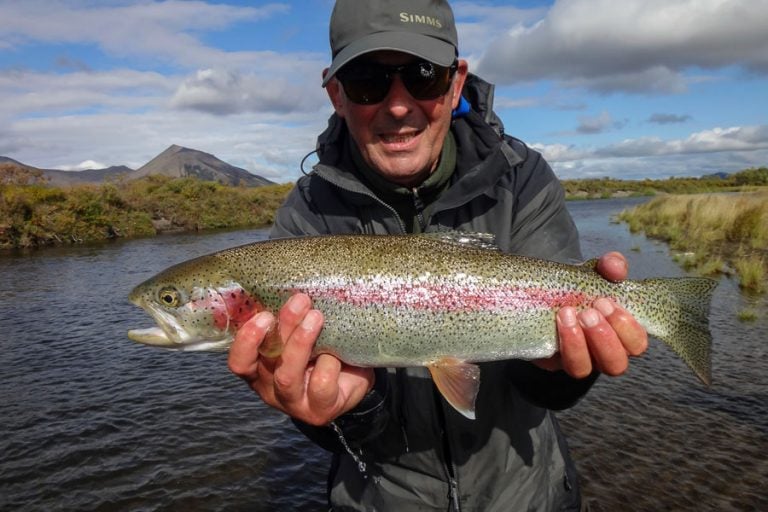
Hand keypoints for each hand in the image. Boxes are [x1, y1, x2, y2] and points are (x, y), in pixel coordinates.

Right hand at [227, 293, 374, 425]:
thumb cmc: (322, 349)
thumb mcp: (302, 334)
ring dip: (301, 343)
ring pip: (287, 376)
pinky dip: (329, 364)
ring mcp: (294, 402)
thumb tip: (289, 279)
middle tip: (301, 301)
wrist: (355, 379)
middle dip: (282, 328)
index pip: (239, 361)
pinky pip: (320, 385)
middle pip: (266, 361)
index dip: (246, 340)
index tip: (264, 314)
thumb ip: (290, 320)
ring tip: (317, 317)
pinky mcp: (319, 410)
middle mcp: (271, 387)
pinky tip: (337, 353)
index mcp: (260, 368)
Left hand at [536, 251, 648, 377]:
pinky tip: (556, 322)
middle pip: (616, 364)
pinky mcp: (552, 360)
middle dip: (604, 338)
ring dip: (578, 344)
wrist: (545, 292)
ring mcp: (577, 359)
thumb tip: (616, 267)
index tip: (605, 302)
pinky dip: (561, 343)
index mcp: (620, 335)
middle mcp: (602, 353)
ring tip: (568, 314)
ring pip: (584, 370)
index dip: (626, 328)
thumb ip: (611, 266)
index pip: (637, 344)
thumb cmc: (580, 286)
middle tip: (588, 312)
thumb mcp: (597, 272)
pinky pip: (558, 362)